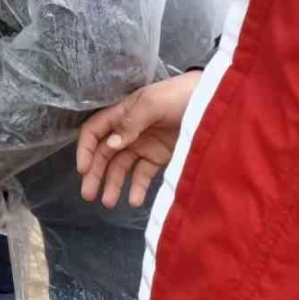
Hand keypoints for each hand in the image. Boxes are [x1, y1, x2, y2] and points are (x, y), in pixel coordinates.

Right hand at [76, 71, 200, 208]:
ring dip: (113, 184)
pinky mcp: (161, 157)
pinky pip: (144, 174)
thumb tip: (111, 144)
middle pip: (105, 153)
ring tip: (108, 203)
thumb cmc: (181, 96)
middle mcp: (129, 130)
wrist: (215, 101)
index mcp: (122, 113)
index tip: (83, 170)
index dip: (86, 150)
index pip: (95, 131)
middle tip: (89, 195)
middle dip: (95, 173)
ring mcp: (145, 144)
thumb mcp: (153, 103)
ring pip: (121, 166)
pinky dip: (138, 187)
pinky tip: (135, 201)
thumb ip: (131, 123)